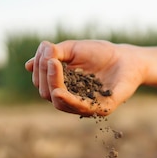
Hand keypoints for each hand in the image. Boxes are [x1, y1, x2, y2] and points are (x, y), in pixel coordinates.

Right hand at [25, 40, 145, 115]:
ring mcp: (86, 105)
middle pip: (46, 93)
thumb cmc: (101, 53)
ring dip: (52, 84)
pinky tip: (58, 89)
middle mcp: (72, 98)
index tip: (46, 51)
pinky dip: (67, 99)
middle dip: (44, 75)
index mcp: (64, 86)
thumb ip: (52, 55)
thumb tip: (27, 65)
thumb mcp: (72, 49)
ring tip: (53, 65)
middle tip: (50, 58)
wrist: (129, 58)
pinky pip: (80, 108)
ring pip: (59, 103)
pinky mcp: (101, 108)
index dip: (39, 68)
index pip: (42, 83)